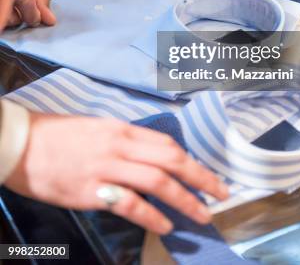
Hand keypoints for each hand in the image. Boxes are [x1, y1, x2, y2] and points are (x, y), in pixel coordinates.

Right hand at [5, 113, 228, 234]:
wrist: (23, 144)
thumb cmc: (60, 135)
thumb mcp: (98, 129)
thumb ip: (126, 142)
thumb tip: (151, 157)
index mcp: (123, 129)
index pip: (168, 145)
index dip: (193, 162)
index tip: (209, 176)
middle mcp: (120, 145)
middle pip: (171, 160)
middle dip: (201, 178)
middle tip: (221, 194)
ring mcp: (107, 167)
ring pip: (157, 181)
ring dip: (185, 199)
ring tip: (202, 215)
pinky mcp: (91, 190)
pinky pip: (129, 203)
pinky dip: (152, 215)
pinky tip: (165, 225)